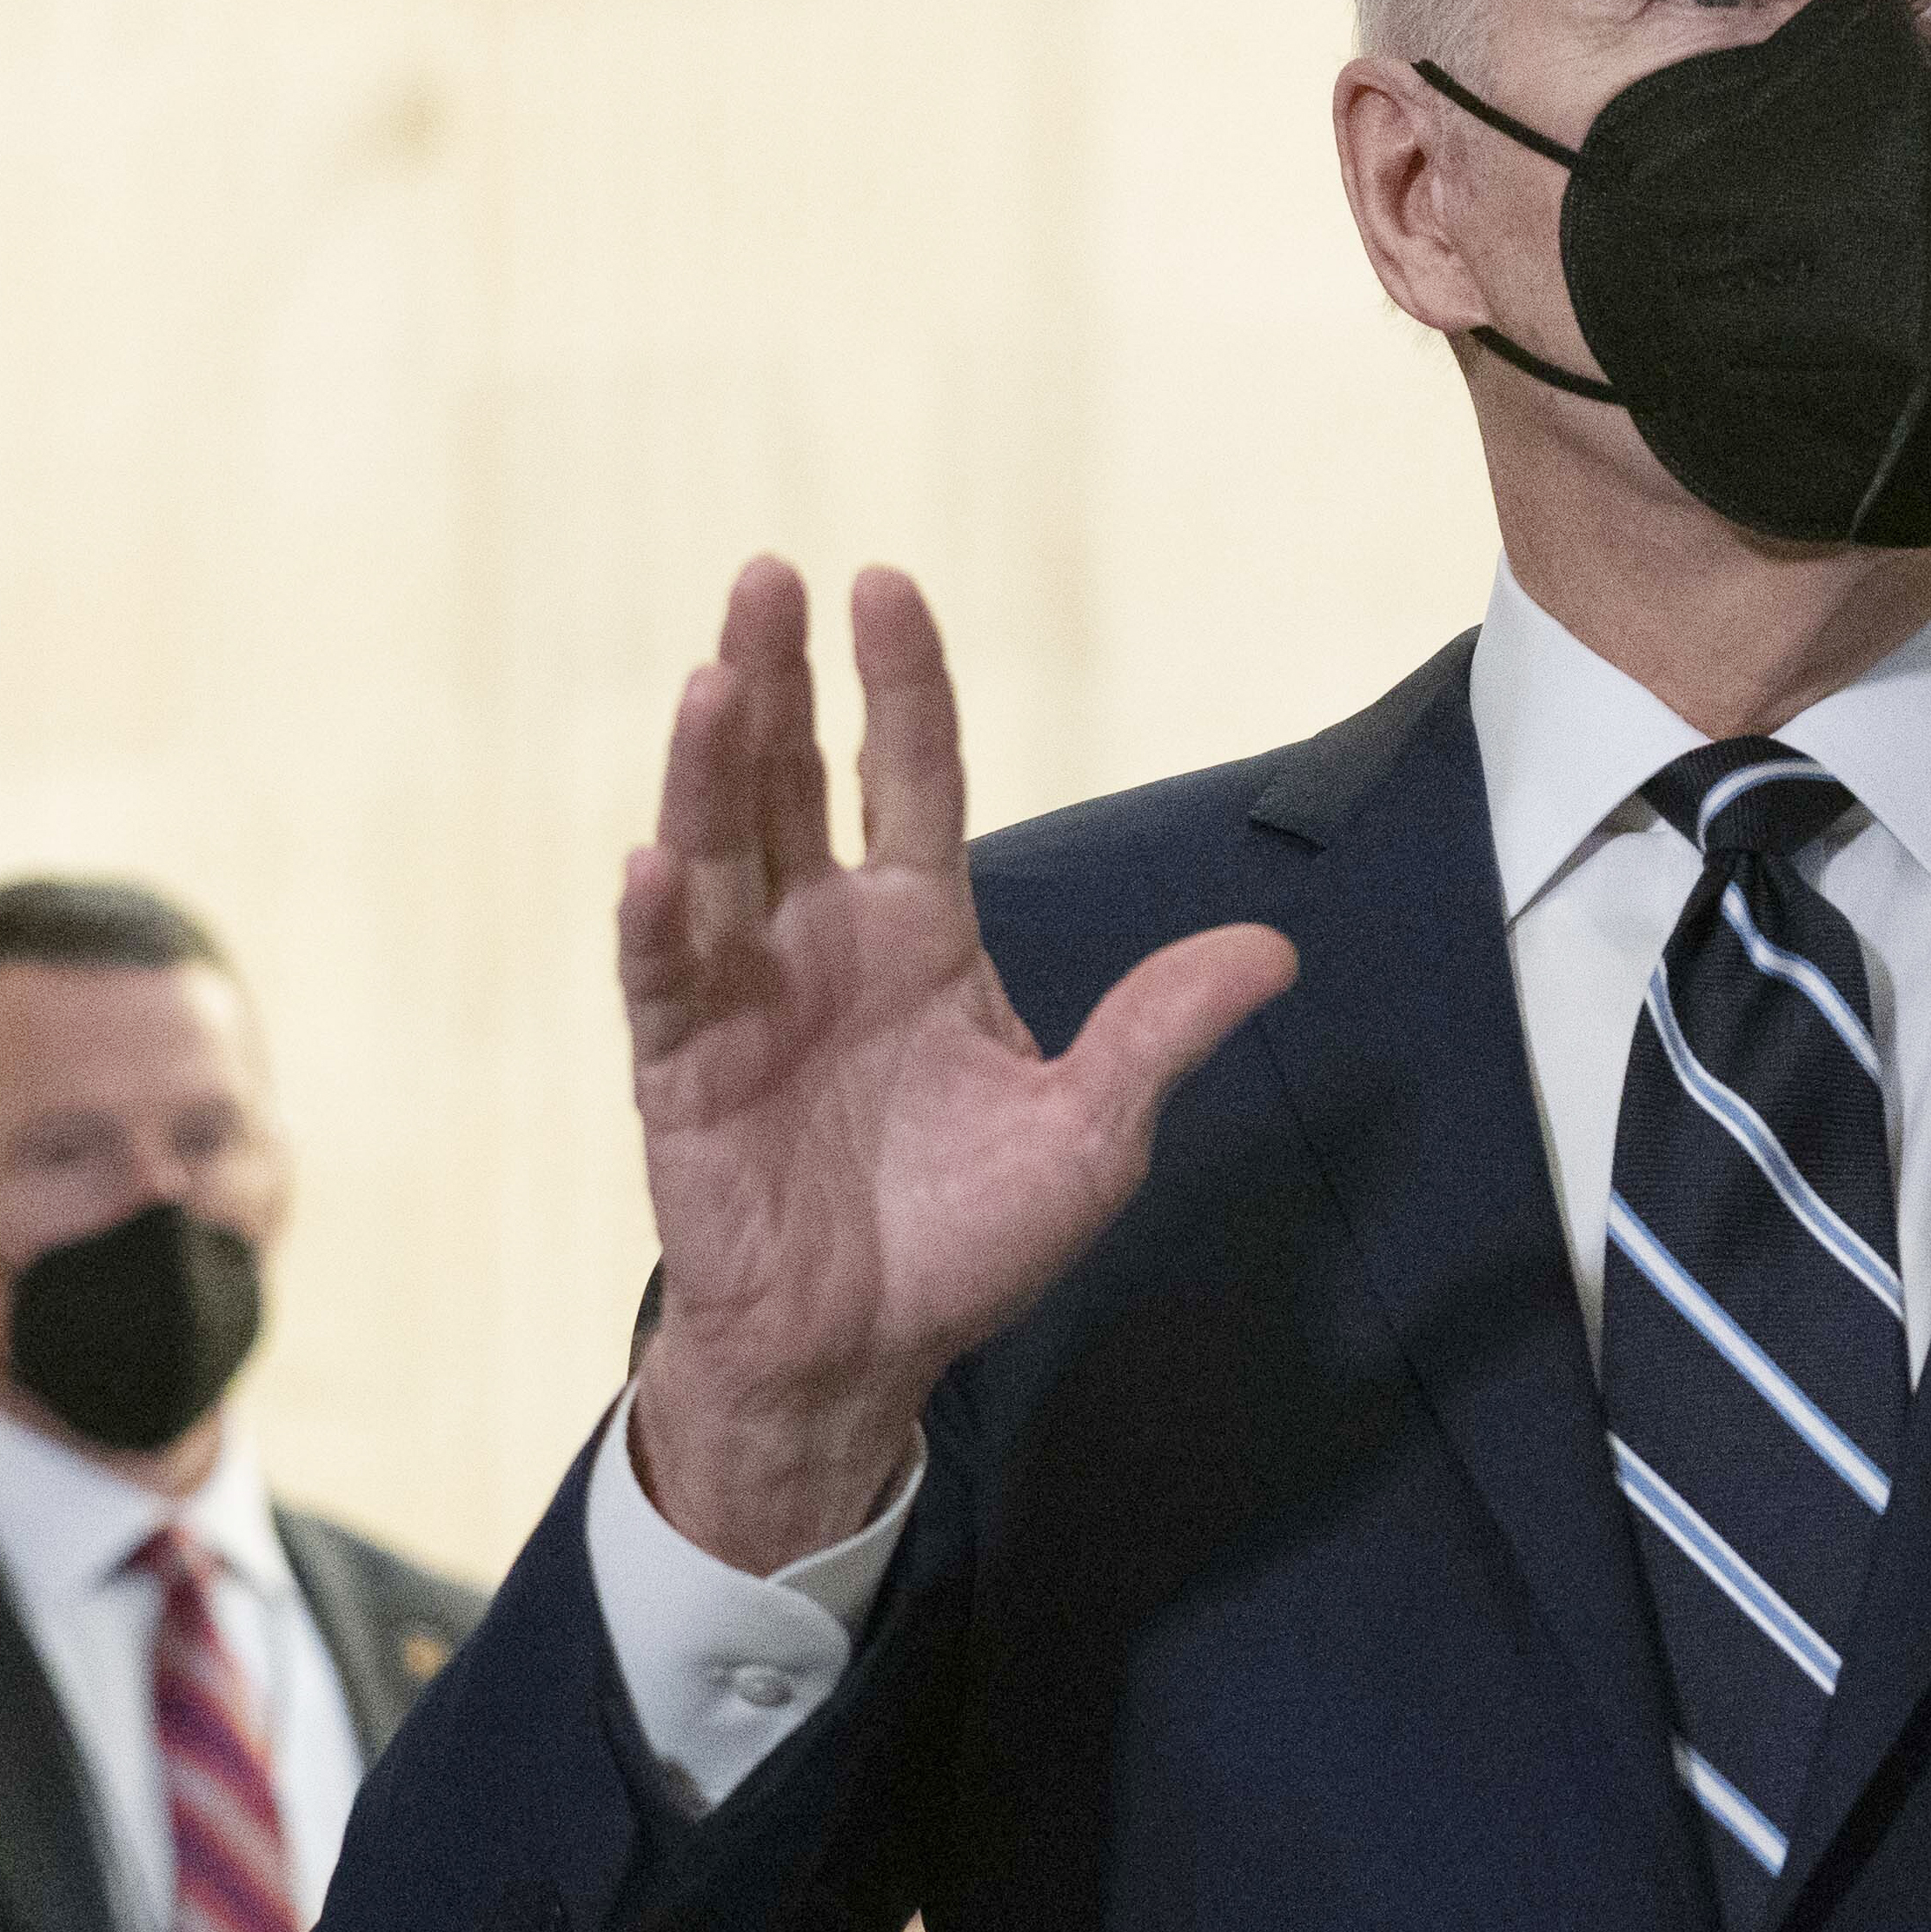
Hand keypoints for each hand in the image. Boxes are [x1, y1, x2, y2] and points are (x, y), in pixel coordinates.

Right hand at [619, 560, 1294, 1569]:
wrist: (865, 1355)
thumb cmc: (968, 1237)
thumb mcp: (1093, 1130)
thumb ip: (1161, 1031)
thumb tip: (1277, 950)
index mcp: (919, 930)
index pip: (908, 776)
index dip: (900, 685)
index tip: (884, 584)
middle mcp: (820, 938)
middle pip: (791, 780)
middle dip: (781, 680)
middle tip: (770, 576)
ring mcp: (741, 998)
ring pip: (715, 854)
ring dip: (708, 769)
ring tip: (717, 678)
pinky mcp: (680, 1074)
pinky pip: (660, 985)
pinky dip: (655, 925)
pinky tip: (653, 864)